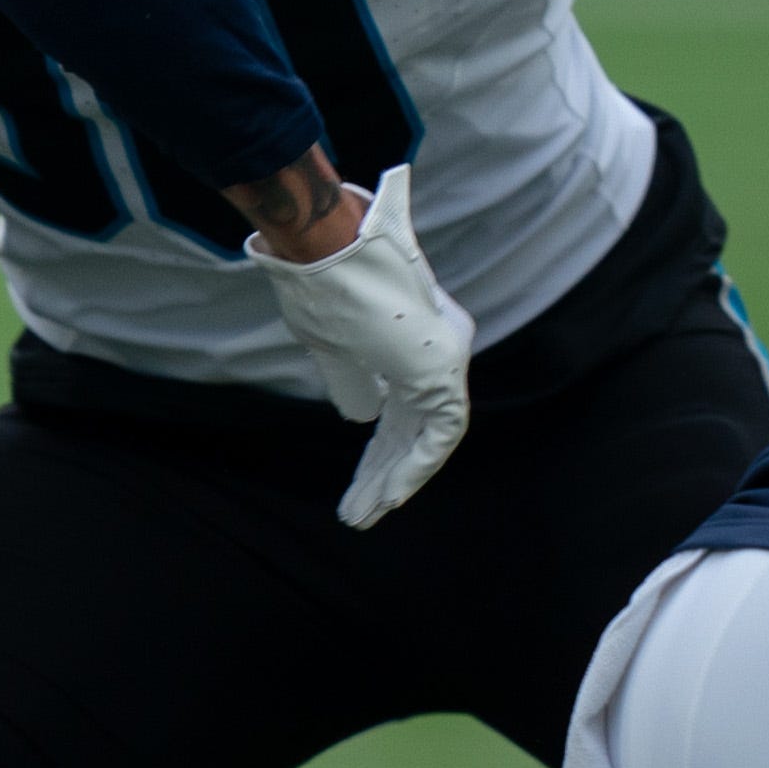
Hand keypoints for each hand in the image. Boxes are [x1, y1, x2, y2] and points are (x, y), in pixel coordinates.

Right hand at [245, 166, 475, 529]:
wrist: (328, 250)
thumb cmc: (324, 286)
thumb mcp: (331, 345)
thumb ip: (351, 381)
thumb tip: (361, 416)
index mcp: (410, 339)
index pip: (401, 409)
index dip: (382, 450)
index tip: (363, 481)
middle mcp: (434, 349)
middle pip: (409, 428)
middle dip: (381, 474)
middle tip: (356, 512)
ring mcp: (443, 358)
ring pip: (424, 437)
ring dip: (393, 480)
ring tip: (360, 517)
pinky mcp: (445, 368)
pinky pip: (440, 434)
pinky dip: (416, 467)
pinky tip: (390, 497)